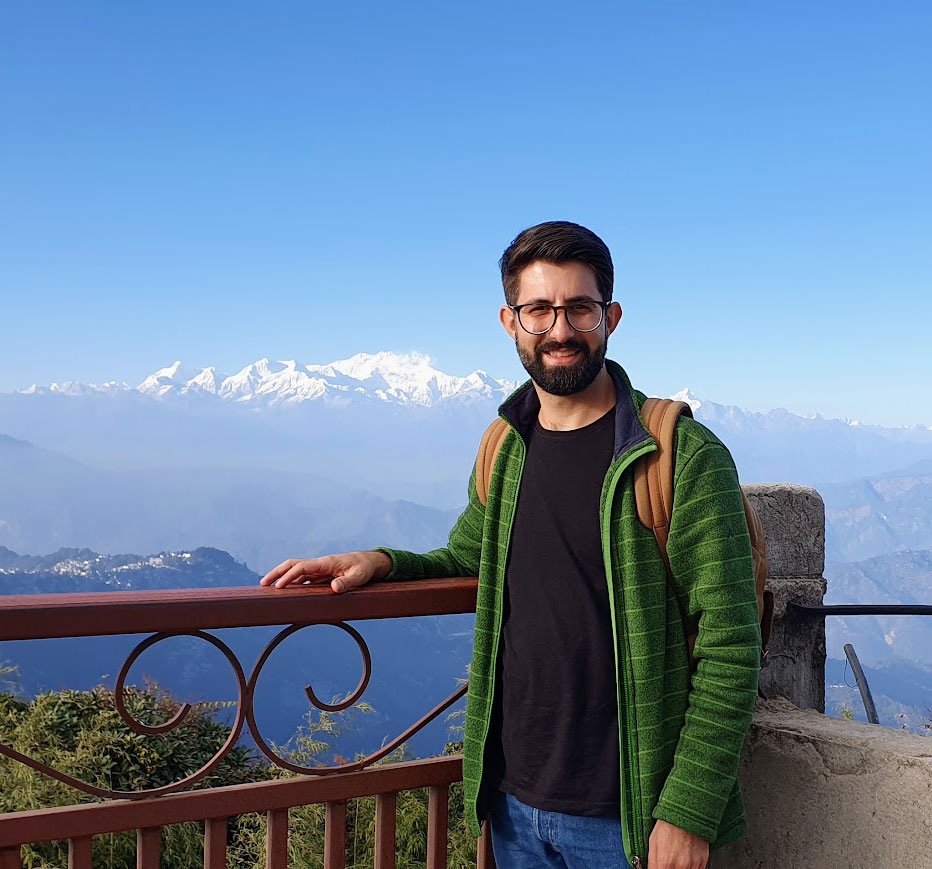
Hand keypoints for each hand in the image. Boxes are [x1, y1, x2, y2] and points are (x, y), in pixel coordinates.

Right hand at [259, 551, 391, 593]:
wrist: (369, 562)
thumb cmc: (364, 568)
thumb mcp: (359, 577)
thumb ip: (347, 582)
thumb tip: (334, 587)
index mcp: (326, 562)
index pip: (303, 567)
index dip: (290, 576)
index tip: (279, 586)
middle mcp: (320, 564)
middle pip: (293, 565)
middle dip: (277, 572)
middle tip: (263, 584)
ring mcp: (319, 569)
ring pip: (296, 571)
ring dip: (282, 577)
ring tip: (268, 588)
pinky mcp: (321, 575)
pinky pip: (303, 577)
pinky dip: (292, 583)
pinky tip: (285, 591)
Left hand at [647, 819, 708, 868]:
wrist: (684, 811)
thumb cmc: (668, 824)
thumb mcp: (653, 843)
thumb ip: (652, 863)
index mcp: (665, 863)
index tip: (662, 866)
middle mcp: (680, 866)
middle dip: (671, 867)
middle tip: (670, 861)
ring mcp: (693, 865)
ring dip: (681, 867)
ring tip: (678, 858)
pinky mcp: (703, 861)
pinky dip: (691, 867)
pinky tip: (687, 858)